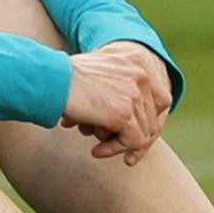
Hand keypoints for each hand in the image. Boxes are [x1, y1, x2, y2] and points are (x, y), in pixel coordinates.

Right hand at [60, 42, 172, 165]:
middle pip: (154, 118)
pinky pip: (133, 142)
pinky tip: (97, 151)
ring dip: (120, 144)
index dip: (148, 120)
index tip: (132, 134)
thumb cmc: (67, 79)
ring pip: (144, 133)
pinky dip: (115, 150)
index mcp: (140, 61)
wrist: (51, 80)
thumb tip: (136, 120)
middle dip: (134, 136)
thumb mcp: (103, 75)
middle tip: (114, 146)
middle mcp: (143, 75)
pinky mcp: (125, 114)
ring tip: (98, 146)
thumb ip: (123, 87)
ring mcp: (135, 94)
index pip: (161, 99)